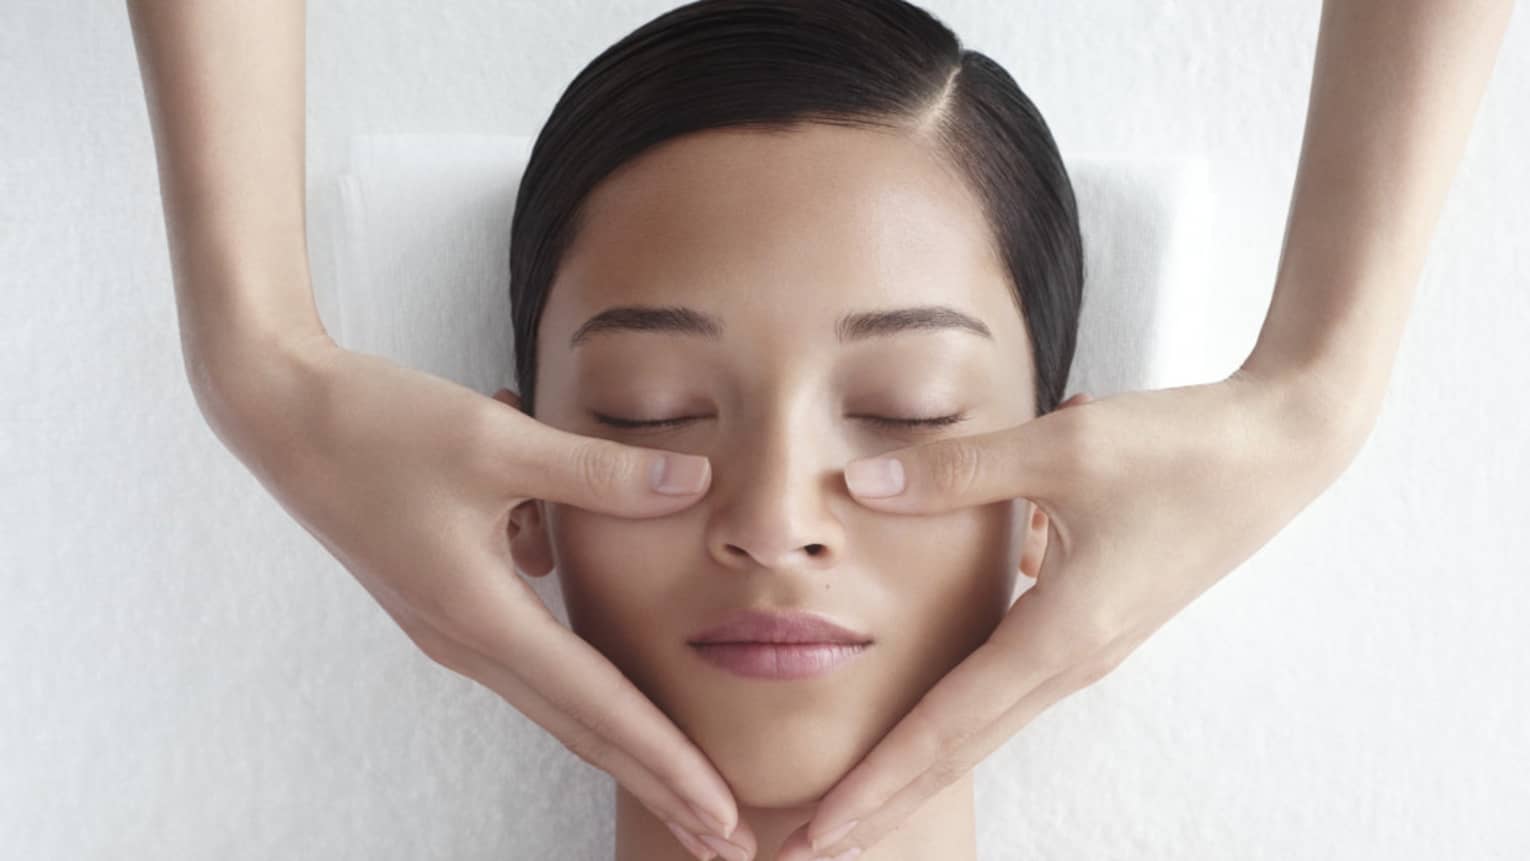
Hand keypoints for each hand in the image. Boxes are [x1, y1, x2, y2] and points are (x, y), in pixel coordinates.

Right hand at [193, 330, 754, 860]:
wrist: (280, 412)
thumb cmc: (379, 423)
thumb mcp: (500, 441)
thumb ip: (601, 472)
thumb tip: (694, 482)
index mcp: (480, 617)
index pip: (597, 707)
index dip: (668, 763)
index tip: (722, 815)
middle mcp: (465, 641)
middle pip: (582, 729)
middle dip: (658, 783)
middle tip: (726, 841)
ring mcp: (450, 629)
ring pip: (558, 695)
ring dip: (624, 735)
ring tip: (685, 777)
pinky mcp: (445, 603)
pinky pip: (530, 643)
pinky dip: (578, 653)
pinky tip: (576, 579)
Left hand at [778, 369, 1365, 859]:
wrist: (1279, 448)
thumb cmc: (1182, 449)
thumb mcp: (1063, 449)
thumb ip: (956, 472)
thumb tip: (860, 484)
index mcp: (1062, 636)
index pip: (947, 727)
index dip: (876, 779)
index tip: (821, 827)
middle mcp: (1073, 660)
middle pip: (959, 748)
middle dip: (882, 799)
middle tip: (810, 846)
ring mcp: (1086, 648)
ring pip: (982, 722)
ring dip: (914, 762)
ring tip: (852, 795)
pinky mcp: (1093, 624)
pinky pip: (1007, 682)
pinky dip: (954, 710)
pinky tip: (918, 709)